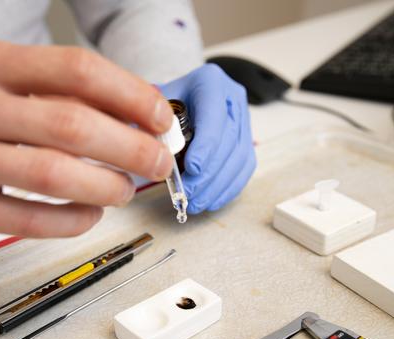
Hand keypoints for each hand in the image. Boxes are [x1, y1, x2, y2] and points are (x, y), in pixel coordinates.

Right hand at [0, 41, 174, 236]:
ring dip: (104, 187)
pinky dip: (69, 221)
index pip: (74, 70)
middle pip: (70, 125)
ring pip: (50, 175)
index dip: (129, 96)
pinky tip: (88, 215)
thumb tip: (135, 118)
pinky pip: (24, 219)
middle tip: (156, 162)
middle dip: (130, 148)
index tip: (159, 119)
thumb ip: (57, 94)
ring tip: (124, 190)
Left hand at [159, 64, 255, 213]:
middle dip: (208, 173)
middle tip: (189, 193)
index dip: (206, 145)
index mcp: (210, 82)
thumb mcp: (151, 106)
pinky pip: (244, 168)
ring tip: (196, 202)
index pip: (213, 115)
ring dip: (218, 185)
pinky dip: (228, 188)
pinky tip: (211, 201)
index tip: (193, 168)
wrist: (179, 101)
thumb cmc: (163, 104)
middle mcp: (232, 98)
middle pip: (228, 140)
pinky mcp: (246, 141)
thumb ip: (149, 121)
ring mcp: (243, 120)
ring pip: (239, 157)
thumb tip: (147, 148)